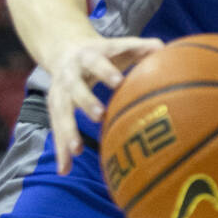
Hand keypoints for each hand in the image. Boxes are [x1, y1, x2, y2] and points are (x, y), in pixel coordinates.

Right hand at [48, 36, 163, 174]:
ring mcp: (59, 92)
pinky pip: (56, 130)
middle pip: (76, 88)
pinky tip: (65, 170)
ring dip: (67, 132)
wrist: (64, 49)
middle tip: (99, 116)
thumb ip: (140, 47)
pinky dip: (61, 150)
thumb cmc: (104, 52)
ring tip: (76, 151)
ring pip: (61, 113)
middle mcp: (70, 74)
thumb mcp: (119, 47)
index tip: (118, 82)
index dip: (106, 71)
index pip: (97, 62)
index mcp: (88, 56)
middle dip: (86, 102)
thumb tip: (163, 47)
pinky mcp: (54, 108)